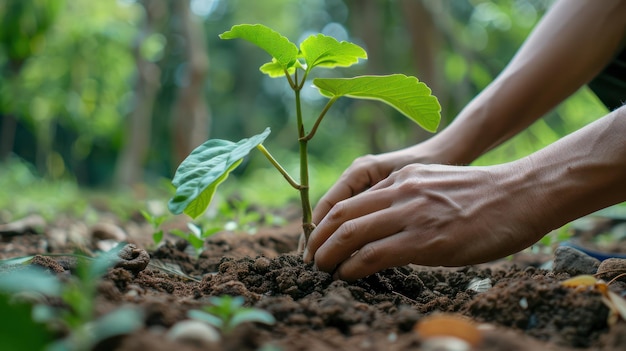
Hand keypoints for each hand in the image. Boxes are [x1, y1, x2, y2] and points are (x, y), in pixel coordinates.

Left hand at [304, 160, 545, 280]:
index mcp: (401, 179)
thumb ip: (407, 195)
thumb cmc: (483, 196)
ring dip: (329, 256)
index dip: (325, 223)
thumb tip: (386, 218)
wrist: (521, 194)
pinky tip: (346, 276)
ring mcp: (411, 215)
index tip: (317, 240)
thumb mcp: (435, 183)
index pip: (348, 200)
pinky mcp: (425, 240)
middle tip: (309, 259)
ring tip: (320, 270)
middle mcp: (400, 192)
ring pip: (350, 235)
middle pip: (340, 216)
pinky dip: (352, 268)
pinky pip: (373, 255)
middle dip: (317, 240)